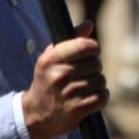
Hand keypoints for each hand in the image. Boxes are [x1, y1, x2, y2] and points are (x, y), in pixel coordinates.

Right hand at [22, 21, 108, 138]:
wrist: (36, 114)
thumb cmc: (47, 80)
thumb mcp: (51, 58)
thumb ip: (71, 39)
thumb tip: (89, 24)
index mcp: (51, 59)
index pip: (84, 46)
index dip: (93, 49)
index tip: (91, 53)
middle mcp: (59, 75)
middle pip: (96, 64)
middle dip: (94, 69)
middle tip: (84, 75)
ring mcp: (68, 93)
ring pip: (101, 81)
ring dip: (97, 84)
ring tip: (85, 88)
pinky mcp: (77, 109)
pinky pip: (102, 97)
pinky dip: (100, 97)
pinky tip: (90, 98)